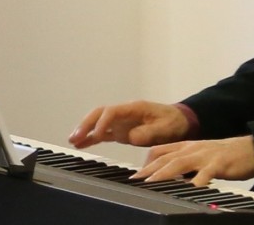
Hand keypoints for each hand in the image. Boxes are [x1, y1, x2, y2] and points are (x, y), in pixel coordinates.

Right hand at [69, 100, 190, 148]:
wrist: (180, 122)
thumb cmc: (173, 122)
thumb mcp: (165, 128)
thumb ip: (148, 132)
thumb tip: (131, 137)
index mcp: (134, 108)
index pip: (112, 112)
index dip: (103, 122)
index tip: (98, 135)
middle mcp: (124, 113)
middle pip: (99, 114)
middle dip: (86, 124)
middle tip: (75, 136)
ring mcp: (121, 122)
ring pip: (98, 122)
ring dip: (85, 130)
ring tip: (72, 140)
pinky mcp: (121, 131)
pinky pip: (103, 133)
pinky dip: (92, 138)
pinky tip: (81, 144)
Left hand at [133, 135, 253, 185]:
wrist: (250, 149)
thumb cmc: (223, 156)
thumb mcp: (199, 156)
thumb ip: (184, 164)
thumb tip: (166, 177)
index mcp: (186, 146)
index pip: (160, 151)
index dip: (146, 163)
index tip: (135, 175)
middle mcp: (192, 149)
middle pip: (165, 157)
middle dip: (149, 169)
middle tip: (136, 180)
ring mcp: (204, 156)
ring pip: (180, 163)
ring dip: (164, 173)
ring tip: (152, 183)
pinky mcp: (219, 164)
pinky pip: (206, 173)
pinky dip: (197, 181)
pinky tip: (190, 188)